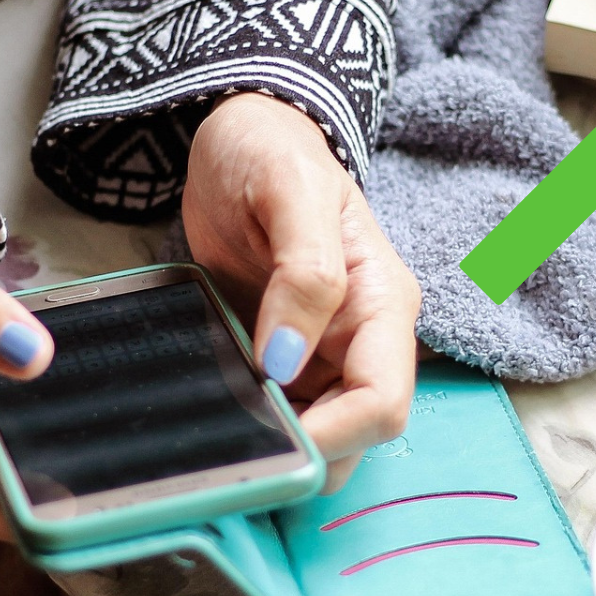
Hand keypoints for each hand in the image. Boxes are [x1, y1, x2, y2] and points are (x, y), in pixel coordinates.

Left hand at [185, 92, 421, 489]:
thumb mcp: (288, 191)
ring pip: (321, 443)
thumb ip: (303, 273)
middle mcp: (364, 341)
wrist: (240, 139)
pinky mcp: (287, 365)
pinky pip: (281, 419)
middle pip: (356, 441)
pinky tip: (213, 419)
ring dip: (277, 452)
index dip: (331, 433)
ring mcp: (326, 357)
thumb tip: (287, 360)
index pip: (382, 404)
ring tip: (217, 433)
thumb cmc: (269, 150)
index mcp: (382, 304)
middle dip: (304, 456)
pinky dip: (251, 431)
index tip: (267, 429)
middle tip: (232, 446)